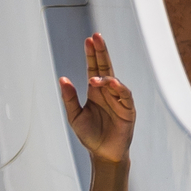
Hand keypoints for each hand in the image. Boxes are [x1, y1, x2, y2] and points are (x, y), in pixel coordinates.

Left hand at [60, 33, 133, 163]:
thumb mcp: (75, 116)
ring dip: (105, 76)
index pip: (94, 68)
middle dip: (101, 52)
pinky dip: (118, 88)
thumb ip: (70, 98)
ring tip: (94, 78)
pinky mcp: (128, 108)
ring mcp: (119, 98)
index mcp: (95, 92)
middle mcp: (108, 92)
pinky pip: (124, 94)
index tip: (88, 39)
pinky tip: (110, 83)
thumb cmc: (90, 135)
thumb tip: (62, 79)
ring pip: (114, 80)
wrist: (103, 154)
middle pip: (105, 67)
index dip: (92, 54)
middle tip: (96, 37)